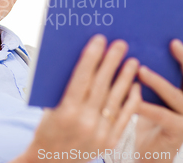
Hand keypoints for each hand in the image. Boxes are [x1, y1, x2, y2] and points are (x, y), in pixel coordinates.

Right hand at [14, 34, 140, 162]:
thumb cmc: (47, 130)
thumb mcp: (49, 109)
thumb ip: (65, 89)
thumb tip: (84, 62)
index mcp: (65, 112)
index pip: (81, 78)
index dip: (91, 57)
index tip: (99, 40)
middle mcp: (84, 122)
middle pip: (101, 86)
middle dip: (111, 62)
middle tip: (120, 44)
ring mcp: (99, 134)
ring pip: (116, 100)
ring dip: (125, 78)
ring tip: (132, 60)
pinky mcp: (109, 142)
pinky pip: (124, 117)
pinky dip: (131, 100)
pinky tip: (135, 85)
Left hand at [135, 37, 182, 161]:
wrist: (150, 153)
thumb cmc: (147, 118)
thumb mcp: (150, 93)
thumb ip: (149, 74)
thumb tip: (132, 45)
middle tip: (173, 43)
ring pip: (175, 95)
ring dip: (158, 81)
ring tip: (140, 69)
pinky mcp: (180, 130)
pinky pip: (160, 115)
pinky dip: (144, 105)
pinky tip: (130, 97)